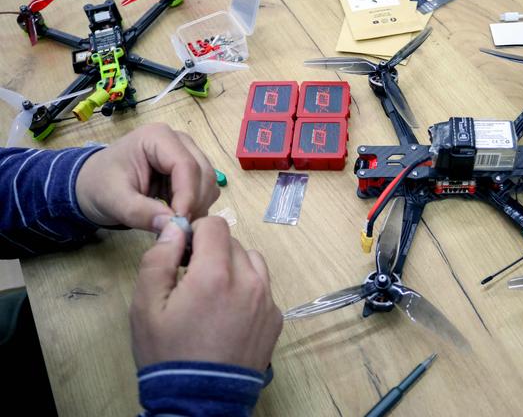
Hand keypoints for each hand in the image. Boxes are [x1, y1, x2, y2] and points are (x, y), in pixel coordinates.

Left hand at [75, 123, 218, 231]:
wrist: (97, 184)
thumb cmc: (101, 186)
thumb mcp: (115, 201)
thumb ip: (141, 213)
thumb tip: (173, 226)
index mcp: (157, 137)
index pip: (186, 165)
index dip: (187, 196)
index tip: (179, 224)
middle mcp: (179, 141)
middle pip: (203, 173)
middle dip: (194, 203)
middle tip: (178, 229)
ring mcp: (189, 153)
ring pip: (209, 182)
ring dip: (198, 206)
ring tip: (174, 223)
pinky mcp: (192, 169)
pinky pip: (206, 189)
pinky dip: (197, 206)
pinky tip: (176, 216)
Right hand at [130, 216, 282, 371]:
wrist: (199, 403)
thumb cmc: (168, 353)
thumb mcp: (145, 306)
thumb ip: (159, 258)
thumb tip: (176, 228)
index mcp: (216, 274)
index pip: (215, 224)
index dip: (195, 232)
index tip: (184, 253)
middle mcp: (249, 281)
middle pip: (233, 243)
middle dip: (212, 251)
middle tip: (193, 277)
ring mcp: (267, 301)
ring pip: (252, 261)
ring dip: (233, 266)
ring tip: (214, 293)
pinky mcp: (275, 318)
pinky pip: (263, 287)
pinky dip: (247, 289)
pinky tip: (229, 313)